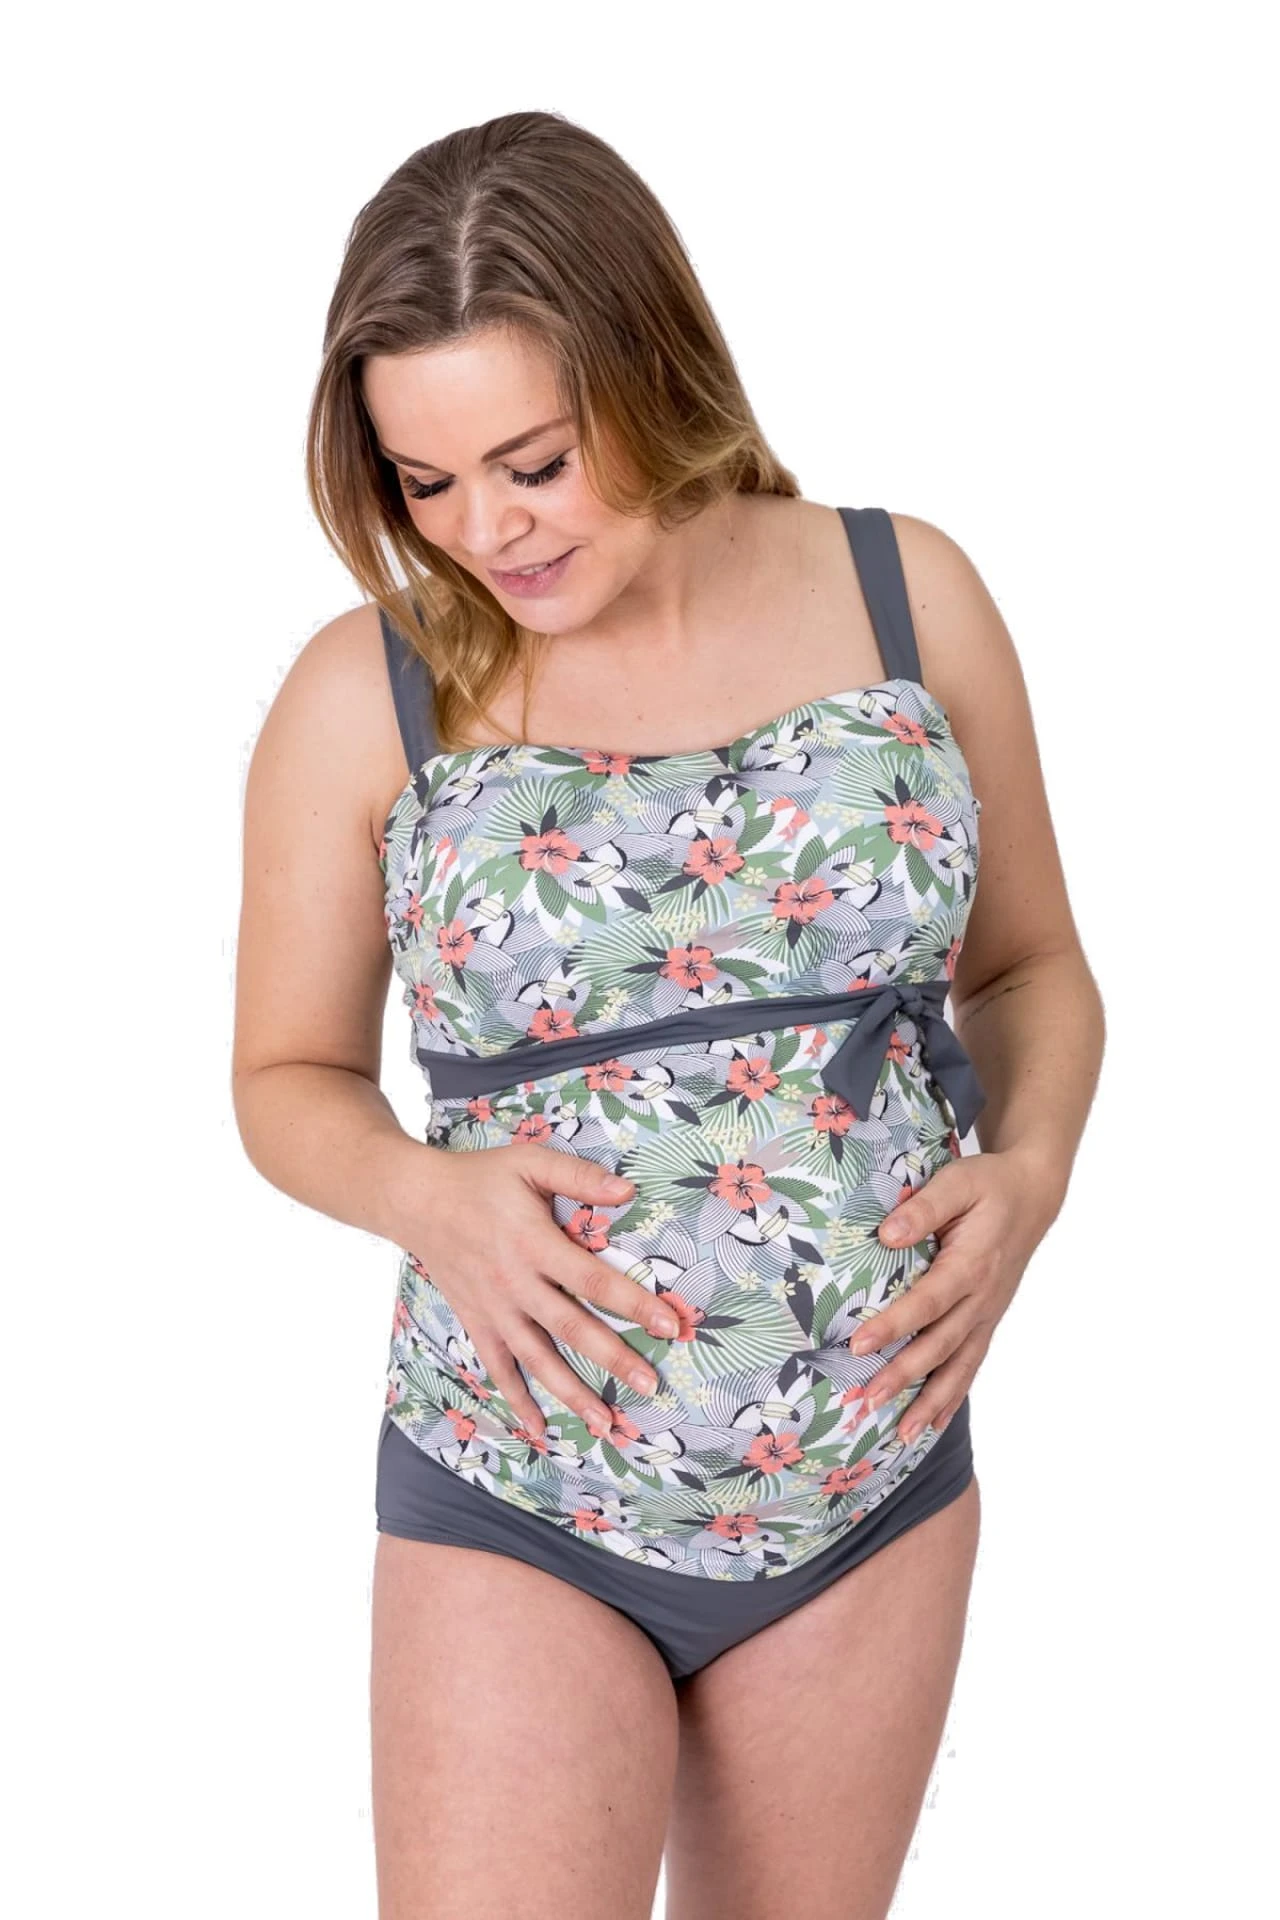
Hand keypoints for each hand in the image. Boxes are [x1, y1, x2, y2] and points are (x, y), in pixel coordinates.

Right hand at [400, 1141, 677, 1442]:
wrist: (417, 1201)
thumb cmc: (479, 1179)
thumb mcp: (529, 1163)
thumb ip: (578, 1176)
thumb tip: (628, 1191)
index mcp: (534, 1244)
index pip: (593, 1281)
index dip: (633, 1304)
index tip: (669, 1325)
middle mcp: (516, 1284)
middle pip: (572, 1329)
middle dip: (614, 1360)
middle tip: (652, 1385)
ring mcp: (495, 1309)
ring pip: (538, 1360)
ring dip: (572, 1394)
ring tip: (606, 1423)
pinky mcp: (477, 1322)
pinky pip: (498, 1368)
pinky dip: (517, 1399)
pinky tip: (538, 1427)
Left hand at [849, 1147, 1058, 1444]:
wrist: (1033, 1196)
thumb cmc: (989, 1186)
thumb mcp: (958, 1182)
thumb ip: (924, 1208)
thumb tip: (887, 1234)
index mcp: (971, 1264)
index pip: (927, 1301)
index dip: (894, 1325)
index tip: (858, 1344)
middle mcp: (981, 1298)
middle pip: (940, 1345)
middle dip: (904, 1376)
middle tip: (867, 1399)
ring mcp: (987, 1314)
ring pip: (958, 1366)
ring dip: (930, 1401)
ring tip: (902, 1434)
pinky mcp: (987, 1320)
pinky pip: (971, 1365)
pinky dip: (954, 1396)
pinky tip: (934, 1423)